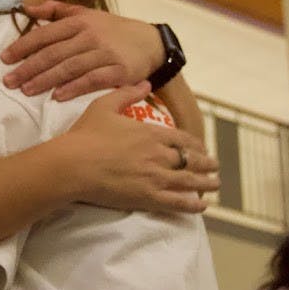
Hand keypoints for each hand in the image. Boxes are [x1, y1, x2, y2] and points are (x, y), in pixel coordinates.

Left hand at [1, 2, 163, 100]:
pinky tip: (58, 96)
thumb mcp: (88, 14)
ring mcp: (105, 53)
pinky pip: (92, 80)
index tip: (5, 58)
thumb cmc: (114, 30)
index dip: (24, 46)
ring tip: (26, 90)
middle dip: (29, 67)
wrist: (152, 43)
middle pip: (54, 53)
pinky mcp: (119, 71)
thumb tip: (29, 9)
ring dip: (46, 79)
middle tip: (9, 81)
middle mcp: (90, 36)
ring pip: (69, 67)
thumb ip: (58, 10)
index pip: (46, 34)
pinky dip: (74, 88)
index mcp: (80, 22)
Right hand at [61, 83, 214, 212]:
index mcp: (150, 133)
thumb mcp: (104, 105)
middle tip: (215, 167)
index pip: (184, 139)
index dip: (196, 145)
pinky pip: (178, 202)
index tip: (202, 148)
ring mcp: (155, 177)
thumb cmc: (84, 135)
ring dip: (207, 183)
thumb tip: (146, 83)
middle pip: (192, 160)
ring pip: (190, 181)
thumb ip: (128, 93)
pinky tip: (202, 205)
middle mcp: (158, 154)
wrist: (72, 165)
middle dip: (207, 164)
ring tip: (216, 185)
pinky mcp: (148, 197)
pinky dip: (193, 204)